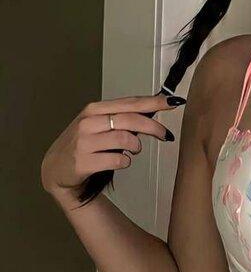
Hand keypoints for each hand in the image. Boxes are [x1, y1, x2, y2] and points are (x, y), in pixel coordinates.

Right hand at [40, 93, 183, 205]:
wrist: (56, 169)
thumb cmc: (83, 145)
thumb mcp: (98, 125)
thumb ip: (121, 118)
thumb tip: (153, 110)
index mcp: (94, 110)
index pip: (129, 103)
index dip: (153, 103)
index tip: (172, 102)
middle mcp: (88, 122)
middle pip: (131, 120)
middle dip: (153, 128)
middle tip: (165, 135)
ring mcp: (84, 142)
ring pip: (125, 139)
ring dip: (136, 147)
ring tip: (133, 150)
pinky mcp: (84, 162)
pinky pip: (118, 160)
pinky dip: (125, 162)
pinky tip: (120, 162)